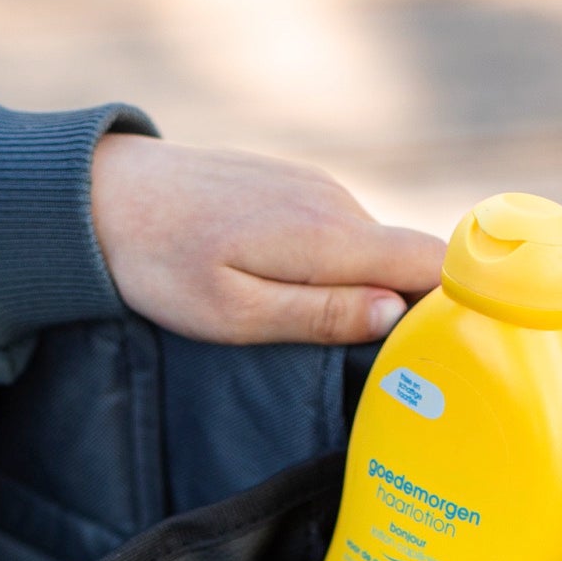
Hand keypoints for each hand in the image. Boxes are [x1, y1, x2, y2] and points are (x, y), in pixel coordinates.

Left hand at [91, 135, 444, 346]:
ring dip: (373, 291)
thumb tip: (396, 316)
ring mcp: (318, 189)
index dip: (456, 303)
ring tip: (348, 346)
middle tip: (396, 373)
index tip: (454, 353)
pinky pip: (344, 235)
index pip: (432, 260)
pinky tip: (307, 300)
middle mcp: (336, 203)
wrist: (106, 196)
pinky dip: (342, 270)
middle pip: (410, 259)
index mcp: (329, 237)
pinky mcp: (296, 187)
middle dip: (415, 309)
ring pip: (375, 249)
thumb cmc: (163, 266)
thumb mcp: (236, 312)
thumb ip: (319, 315)